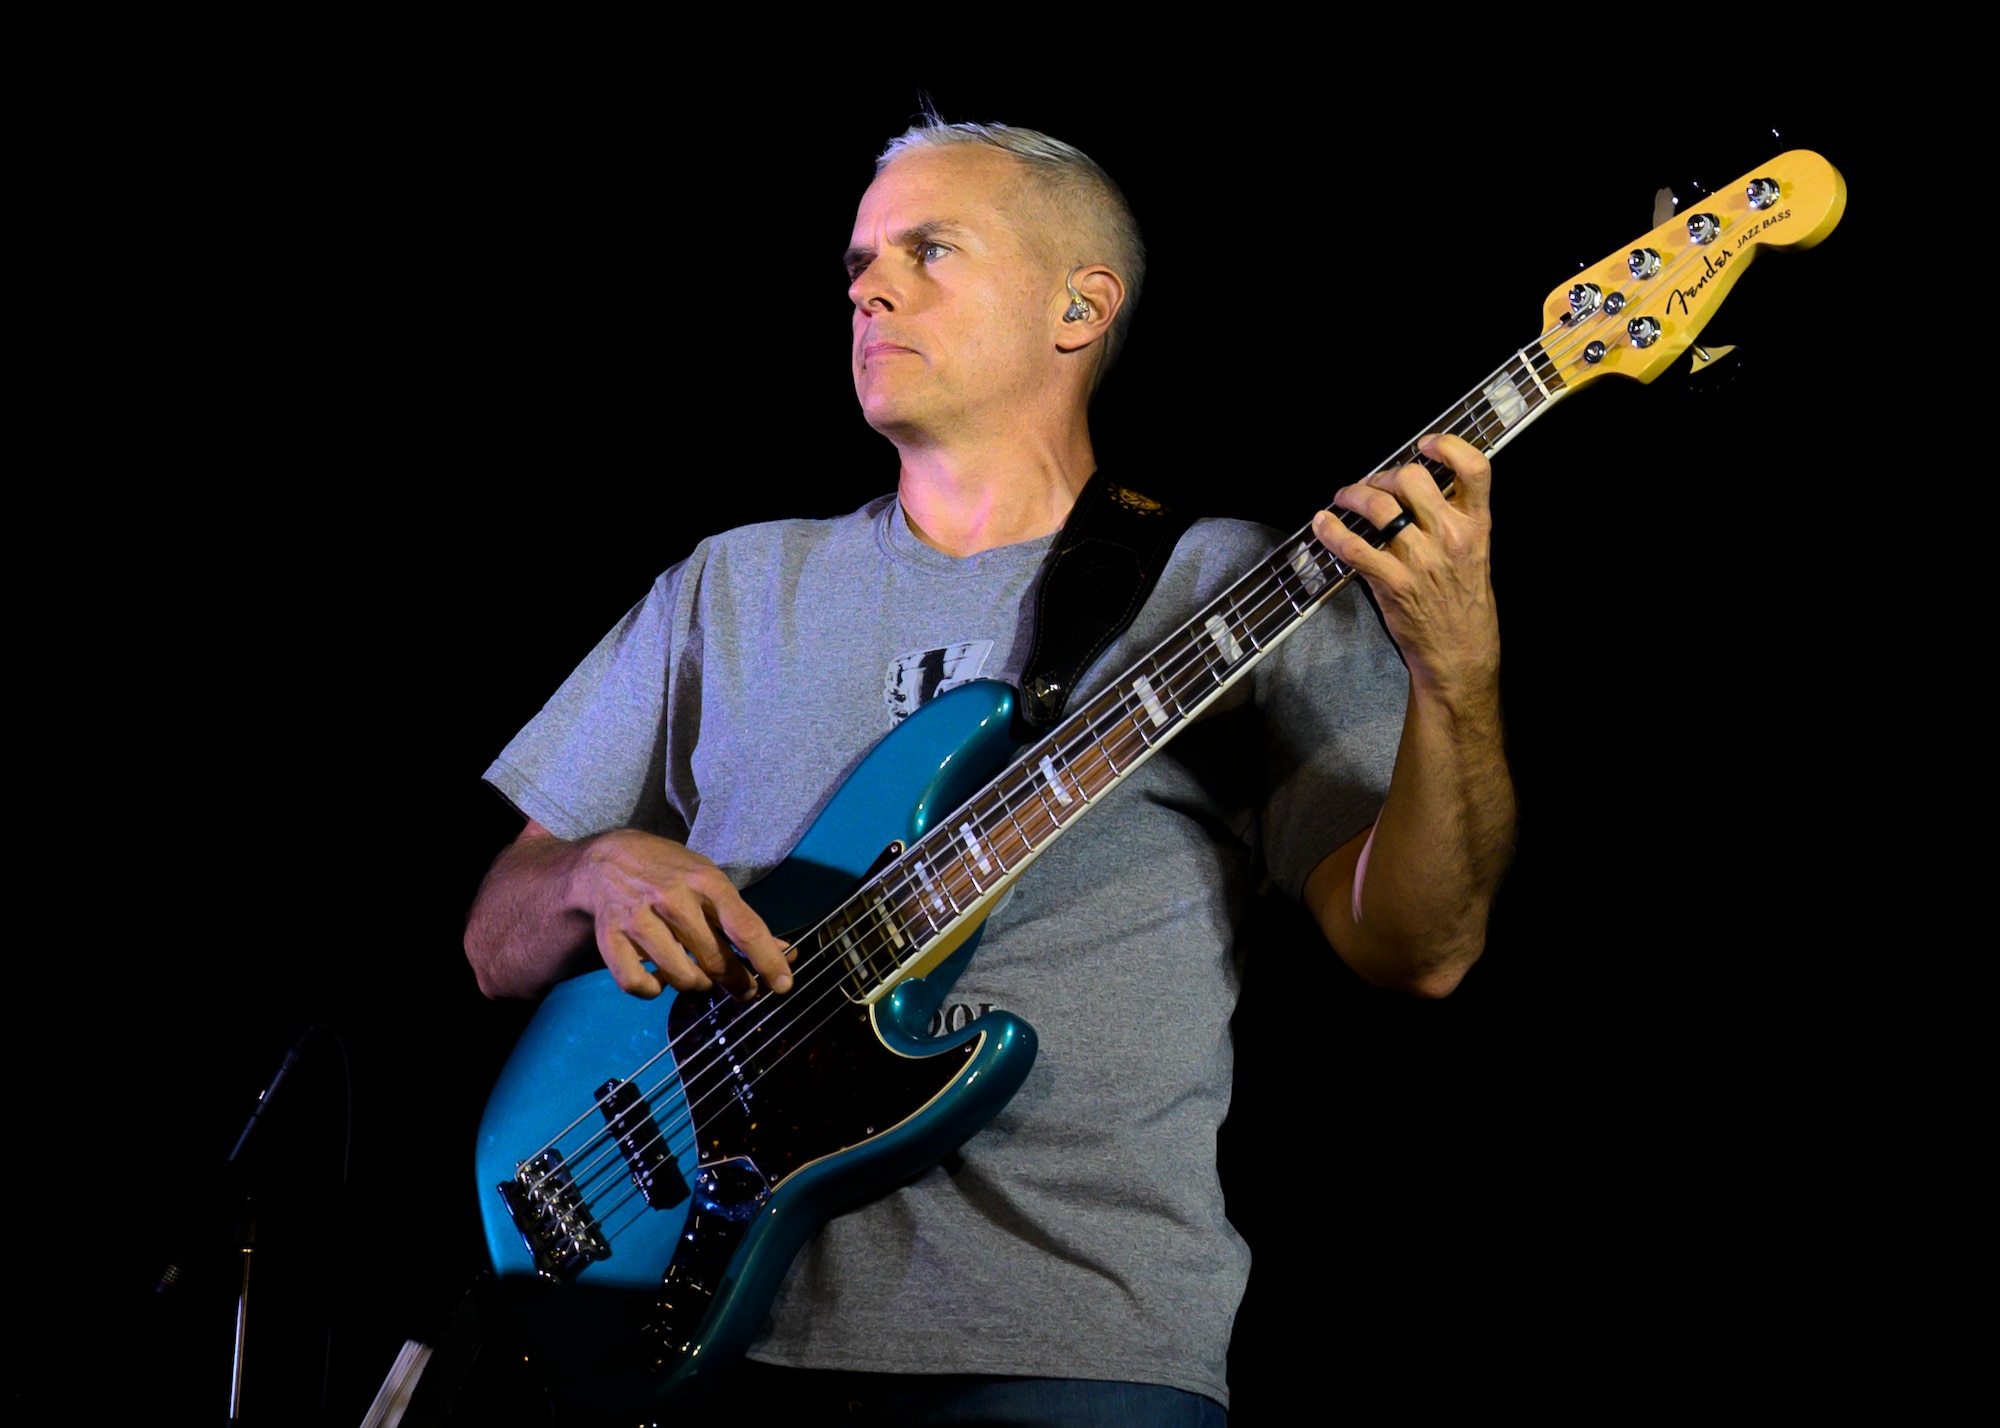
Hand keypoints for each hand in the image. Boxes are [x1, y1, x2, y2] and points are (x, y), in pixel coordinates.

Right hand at [569, 830, 793, 1000]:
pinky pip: (638, 984)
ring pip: (682, 977)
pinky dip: (654, 990)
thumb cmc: (669, 871)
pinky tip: (660, 979)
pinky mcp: (610, 938)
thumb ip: (742, 917)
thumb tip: (786, 951)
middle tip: (744, 988)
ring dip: (698, 986)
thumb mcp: (709, 881)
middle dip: (737, 982)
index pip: (744, 927)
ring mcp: (638, 918)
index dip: (768, 960)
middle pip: (715, 959)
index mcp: (704, 880)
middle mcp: (672, 898)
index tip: (784, 984)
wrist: (605, 859)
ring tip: (701, 979)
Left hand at [1311, 433, 1498, 702]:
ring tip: (1343, 499)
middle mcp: (1451, 536)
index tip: (1425, 444)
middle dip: (1383, 475)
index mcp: (1476, 525)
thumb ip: (1455, 518)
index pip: (1474, 467)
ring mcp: (1421, 560)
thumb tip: (1417, 488)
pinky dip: (1331, 531)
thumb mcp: (1475, 554)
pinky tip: (1323, 524)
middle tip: (1371, 485)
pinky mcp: (1393, 583)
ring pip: (1378, 506)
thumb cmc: (1463, 603)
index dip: (1447, 446)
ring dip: (1352, 495)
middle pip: (1411, 478)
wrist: (1460, 654)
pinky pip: (1354, 546)